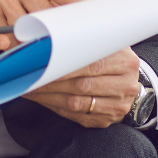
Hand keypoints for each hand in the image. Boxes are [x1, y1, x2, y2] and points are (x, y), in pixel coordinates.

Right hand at [0, 0, 86, 49]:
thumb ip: (58, 0)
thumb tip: (83, 20)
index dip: (80, 14)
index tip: (86, 28)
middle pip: (48, 19)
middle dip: (51, 34)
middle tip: (55, 44)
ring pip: (27, 31)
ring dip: (28, 41)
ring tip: (27, 38)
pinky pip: (6, 38)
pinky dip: (10, 44)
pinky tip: (10, 38)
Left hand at [23, 47, 141, 128]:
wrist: (127, 83)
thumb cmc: (110, 60)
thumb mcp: (105, 46)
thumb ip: (85, 42)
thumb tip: (48, 38)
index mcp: (125, 61)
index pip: (91, 64)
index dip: (64, 66)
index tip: (43, 64)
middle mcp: (126, 85)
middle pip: (82, 85)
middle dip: (51, 82)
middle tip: (30, 77)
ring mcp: (118, 105)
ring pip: (77, 103)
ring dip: (49, 97)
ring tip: (31, 88)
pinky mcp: (107, 119)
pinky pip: (77, 116)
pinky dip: (56, 107)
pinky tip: (43, 99)